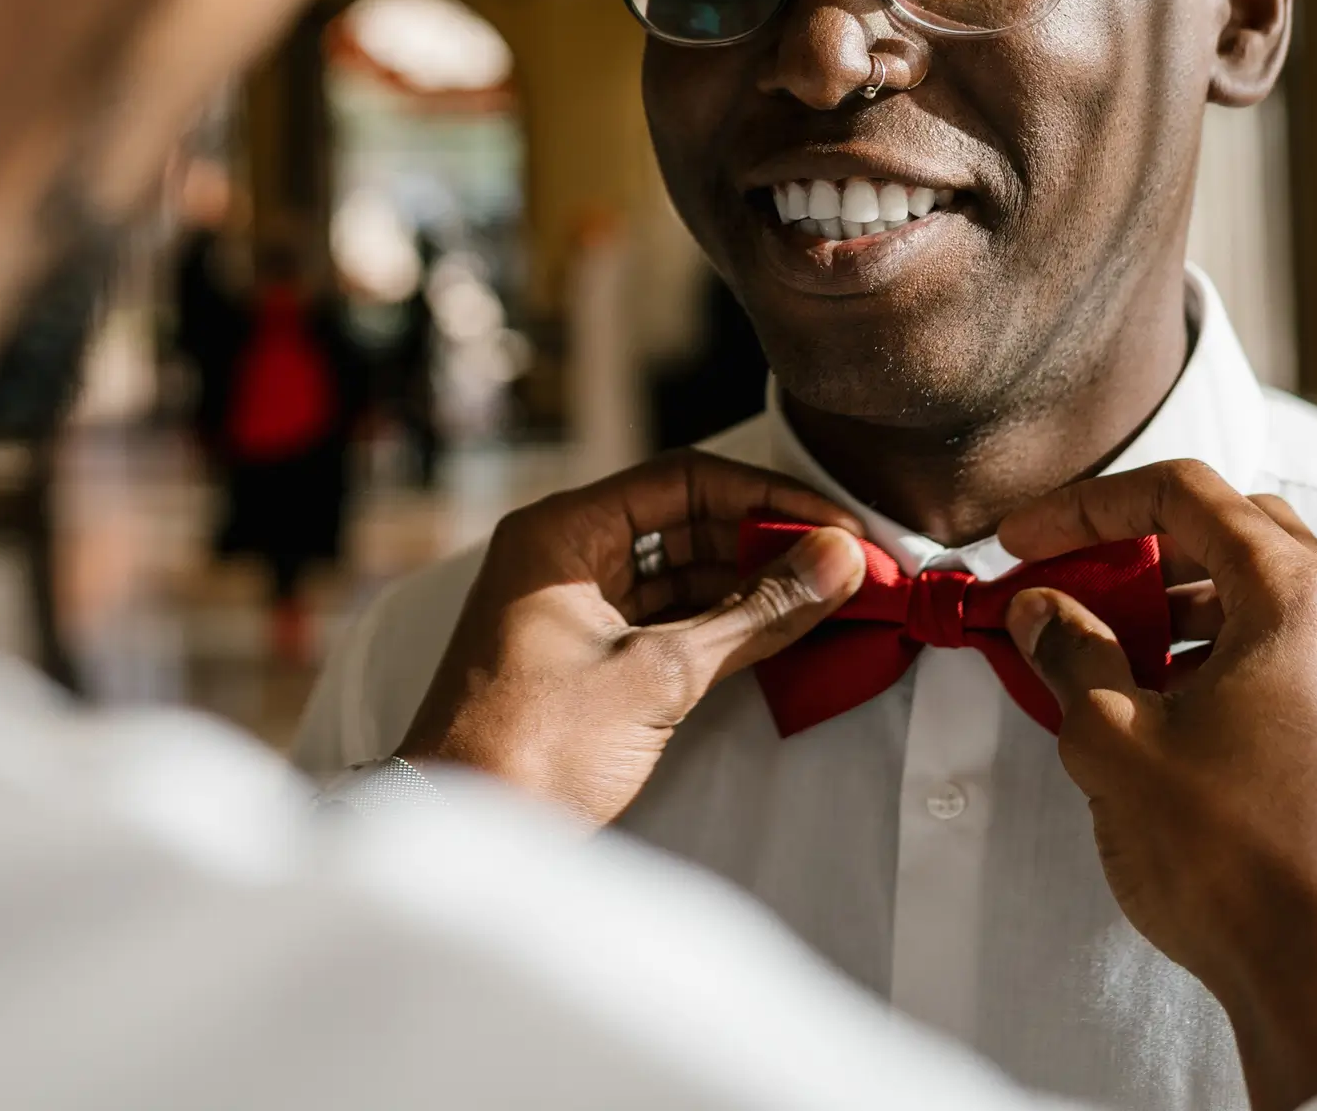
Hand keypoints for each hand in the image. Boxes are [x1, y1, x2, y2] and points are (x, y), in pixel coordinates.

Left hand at [398, 450, 866, 827]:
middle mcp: (562, 556)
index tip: (839, 528)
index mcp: (560, 533)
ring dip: (752, 587)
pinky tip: (784, 635)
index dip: (768, 498)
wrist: (468, 836)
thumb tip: (837, 559)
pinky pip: (667, 619)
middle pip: (685, 521)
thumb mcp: (658, 674)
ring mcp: (574, 608)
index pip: (684, 479)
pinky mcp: (588, 659)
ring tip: (832, 600)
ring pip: (681, 573)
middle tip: (848, 567)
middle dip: (767, 543)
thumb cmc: (536, 747)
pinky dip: (723, 626)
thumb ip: (756, 613)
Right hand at [997, 461, 1316, 1110]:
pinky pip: (1280, 652)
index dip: (1090, 505)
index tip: (1027, 539)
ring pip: (1259, 593)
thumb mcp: (1114, 739)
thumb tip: (1042, 609)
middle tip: (1068, 580)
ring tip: (1102, 647)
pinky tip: (1155, 703)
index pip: (1186, 493)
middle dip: (1139, 543)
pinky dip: (1213, 649)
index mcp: (1295, 598)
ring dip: (1175, 600)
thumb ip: (1072, 653)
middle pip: (1233, 528)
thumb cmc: (1229, 854)